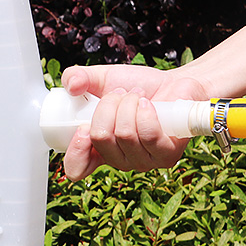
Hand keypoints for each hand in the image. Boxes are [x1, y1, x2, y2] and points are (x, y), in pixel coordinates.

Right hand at [61, 64, 208, 180]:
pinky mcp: (167, 155)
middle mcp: (119, 160)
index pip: (77, 168)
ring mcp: (143, 161)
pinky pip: (148, 134)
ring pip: (124, 134)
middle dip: (107, 106)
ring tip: (136, 96)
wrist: (173, 83)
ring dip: (128, 104)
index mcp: (97, 148)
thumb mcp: (99, 78)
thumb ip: (76, 77)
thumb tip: (72, 86)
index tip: (83, 127)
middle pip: (100, 138)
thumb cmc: (136, 85)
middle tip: (119, 95)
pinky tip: (149, 104)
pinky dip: (146, 111)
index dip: (76, 150)